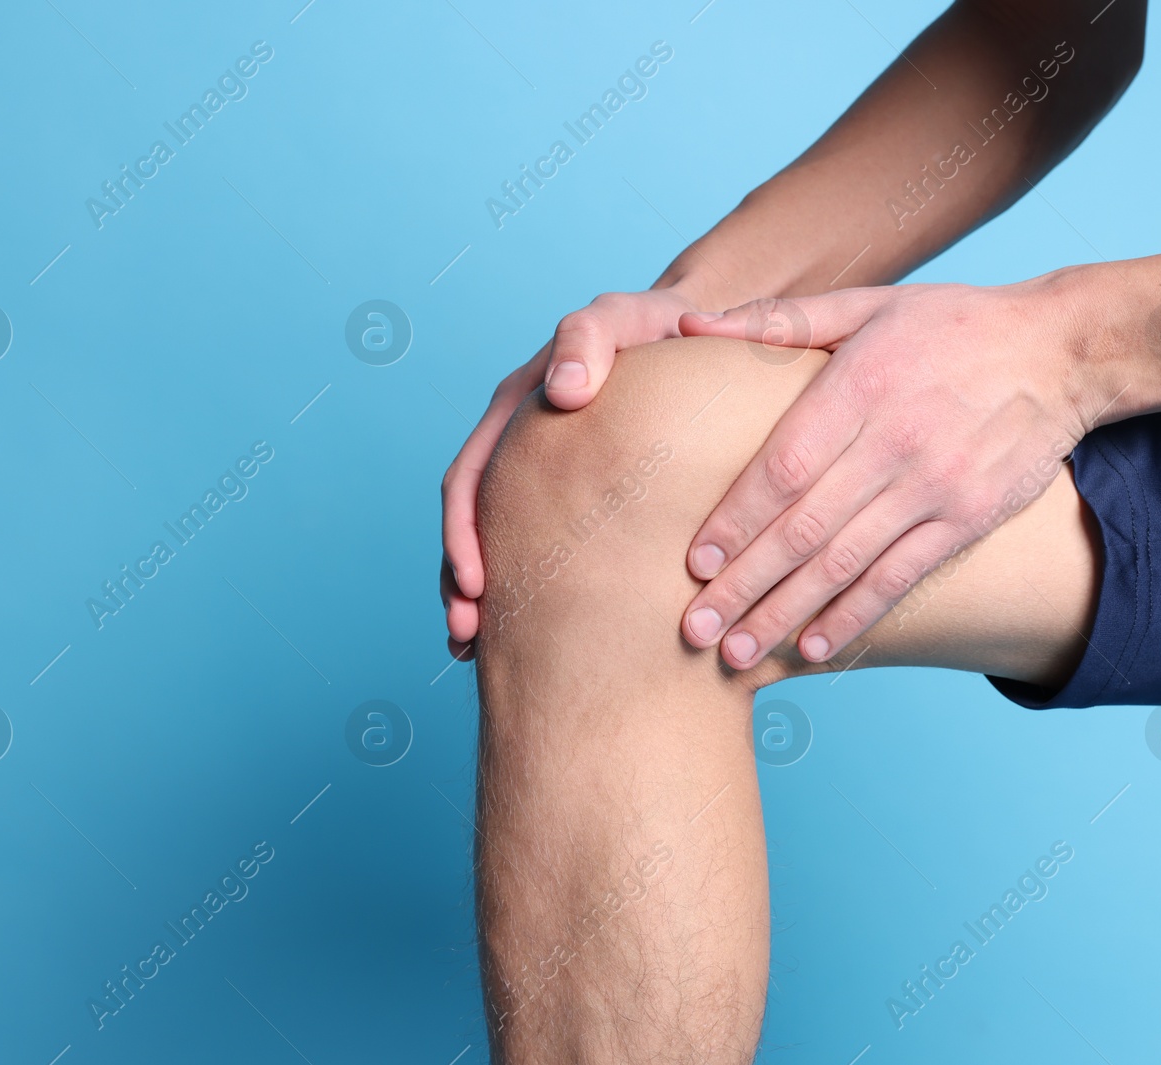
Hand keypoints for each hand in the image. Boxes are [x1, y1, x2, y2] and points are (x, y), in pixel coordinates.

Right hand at [441, 286, 708, 655]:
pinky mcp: (574, 498)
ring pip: (498, 543)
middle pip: (471, 524)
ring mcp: (542, 475)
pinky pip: (540, 548)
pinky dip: (526, 592)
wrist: (698, 337)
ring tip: (476, 649)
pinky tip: (526, 638)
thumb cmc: (659, 328)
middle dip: (461, 582)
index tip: (475, 582)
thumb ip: (588, 340)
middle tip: (468, 635)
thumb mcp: (623, 319)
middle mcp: (517, 447)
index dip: (464, 533)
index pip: (470, 478)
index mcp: (514, 410)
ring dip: (482, 597)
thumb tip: (562, 394)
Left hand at [675, 279, 1095, 668]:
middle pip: (805, 527)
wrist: (1062, 349)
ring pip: (847, 562)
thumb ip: (776, 322)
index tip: (694, 564)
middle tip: (695, 628)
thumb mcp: (866, 304)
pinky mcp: (970, 517)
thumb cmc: (948, 324)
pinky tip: (814, 647)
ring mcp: (937, 485)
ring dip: (786, 612)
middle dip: (745, 584)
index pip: (783, 467)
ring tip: (739, 654)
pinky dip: (856, 615)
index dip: (736, 520)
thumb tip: (687, 328)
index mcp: (860, 385)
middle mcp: (896, 440)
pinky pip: (902, 576)